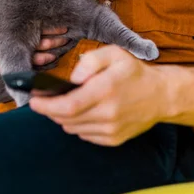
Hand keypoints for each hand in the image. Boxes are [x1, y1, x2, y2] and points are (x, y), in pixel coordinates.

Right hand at [0, 15, 68, 74]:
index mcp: (8, 29)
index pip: (34, 27)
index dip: (50, 26)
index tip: (63, 23)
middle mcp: (11, 43)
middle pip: (38, 42)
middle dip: (55, 39)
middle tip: (68, 34)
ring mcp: (10, 56)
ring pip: (36, 56)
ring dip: (52, 52)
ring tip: (64, 46)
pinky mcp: (8, 67)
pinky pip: (28, 67)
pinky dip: (42, 66)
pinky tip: (53, 61)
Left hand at [29, 45, 167, 145]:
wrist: (160, 96)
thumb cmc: (133, 72)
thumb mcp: (114, 53)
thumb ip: (90, 61)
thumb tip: (72, 79)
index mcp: (106, 90)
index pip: (68, 105)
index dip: (46, 105)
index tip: (33, 101)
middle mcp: (108, 113)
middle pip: (66, 119)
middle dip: (50, 110)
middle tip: (43, 100)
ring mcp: (111, 130)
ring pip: (73, 128)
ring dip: (63, 117)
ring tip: (64, 103)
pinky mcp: (113, 139)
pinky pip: (85, 135)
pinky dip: (78, 124)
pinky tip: (83, 112)